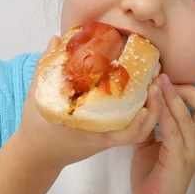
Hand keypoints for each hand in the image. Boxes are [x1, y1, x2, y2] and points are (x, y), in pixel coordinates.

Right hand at [16, 36, 162, 170]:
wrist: (35, 155)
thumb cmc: (37, 127)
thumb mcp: (39, 94)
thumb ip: (47, 66)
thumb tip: (57, 39)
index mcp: (92, 130)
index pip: (127, 131)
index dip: (143, 116)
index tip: (150, 93)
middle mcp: (103, 136)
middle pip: (139, 130)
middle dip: (154, 107)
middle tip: (159, 81)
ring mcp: (106, 138)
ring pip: (137, 131)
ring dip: (150, 111)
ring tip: (155, 86)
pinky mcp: (105, 137)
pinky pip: (128, 129)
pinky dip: (139, 116)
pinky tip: (143, 94)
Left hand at [131, 74, 194, 193]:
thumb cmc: (153, 178)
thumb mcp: (150, 144)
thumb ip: (150, 125)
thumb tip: (141, 104)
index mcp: (192, 137)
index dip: (191, 91)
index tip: (168, 83)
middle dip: (190, 89)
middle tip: (165, 79)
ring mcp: (188, 152)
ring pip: (189, 117)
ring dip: (172, 97)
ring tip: (157, 82)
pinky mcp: (176, 160)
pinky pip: (173, 132)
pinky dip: (164, 115)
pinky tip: (152, 105)